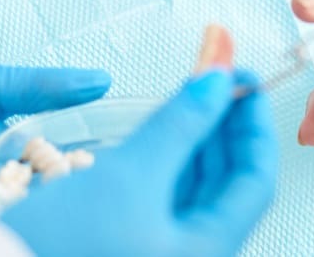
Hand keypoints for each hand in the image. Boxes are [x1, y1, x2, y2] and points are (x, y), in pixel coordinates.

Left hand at [0, 64, 110, 252]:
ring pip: (47, 204)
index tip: (132, 139)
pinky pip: (16, 220)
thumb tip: (101, 80)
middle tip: (127, 163)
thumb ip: (39, 84)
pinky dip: (37, 210)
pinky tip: (60, 198)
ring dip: (69, 195)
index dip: (98, 149)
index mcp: (17, 151)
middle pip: (64, 185)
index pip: (68, 154)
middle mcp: (13, 183)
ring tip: (104, 180)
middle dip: (92, 177)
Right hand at [2, 68, 278, 256]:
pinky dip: (164, 162)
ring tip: (185, 95)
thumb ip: (180, 124)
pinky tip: (155, 133)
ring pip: (192, 191)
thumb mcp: (128, 175)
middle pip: (226, 184)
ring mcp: (158, 254)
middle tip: (213, 76)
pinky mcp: (127, 249)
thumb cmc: (57, 246)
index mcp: (205, 251)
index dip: (253, 123)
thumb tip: (218, 80)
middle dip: (220, 124)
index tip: (245, 78)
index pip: (256, 180)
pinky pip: (162, 200)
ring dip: (192, 139)